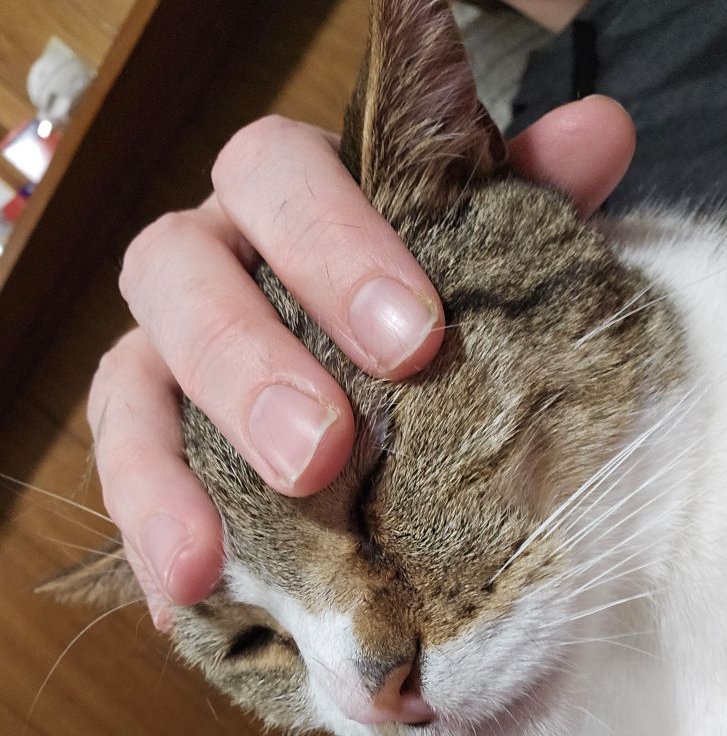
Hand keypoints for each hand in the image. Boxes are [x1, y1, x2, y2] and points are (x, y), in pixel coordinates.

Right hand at [88, 96, 634, 626]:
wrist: (386, 371)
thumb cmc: (426, 301)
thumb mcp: (477, 251)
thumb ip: (528, 195)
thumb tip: (598, 134)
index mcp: (284, 198)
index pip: (275, 173)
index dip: (331, 244)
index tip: (413, 339)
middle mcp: (208, 261)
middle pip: (177, 272)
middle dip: (245, 362)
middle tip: (322, 452)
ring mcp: (163, 353)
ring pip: (125, 386)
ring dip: (160, 475)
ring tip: (203, 563)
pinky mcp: (145, 439)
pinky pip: (119, 482)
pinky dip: (148, 537)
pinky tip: (184, 601)